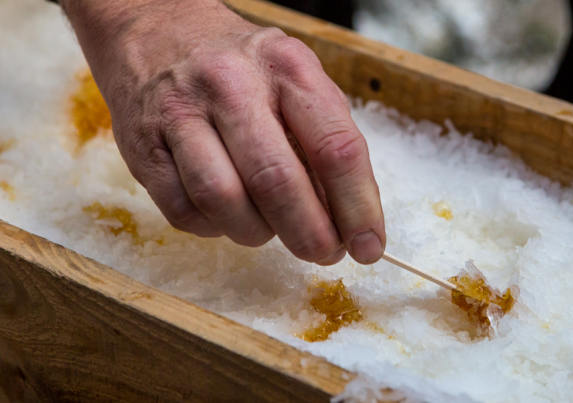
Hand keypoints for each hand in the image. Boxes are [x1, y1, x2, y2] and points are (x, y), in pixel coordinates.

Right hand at [60, 0, 385, 264]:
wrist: (155, 31)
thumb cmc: (244, 69)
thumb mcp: (297, 82)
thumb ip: (326, 143)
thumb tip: (350, 221)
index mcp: (288, 68)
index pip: (336, 147)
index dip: (358, 208)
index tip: (368, 247)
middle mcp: (232, 85)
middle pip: (277, 180)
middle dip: (309, 234)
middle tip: (323, 253)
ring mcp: (181, 113)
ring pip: (224, 200)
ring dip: (257, 234)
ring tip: (270, 230)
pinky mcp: (142, 146)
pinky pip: (184, 211)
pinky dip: (214, 228)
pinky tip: (227, 216)